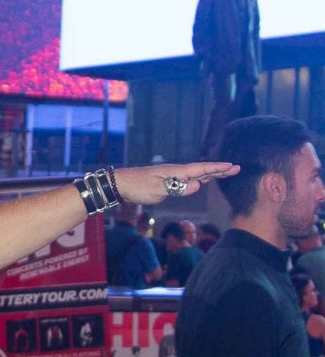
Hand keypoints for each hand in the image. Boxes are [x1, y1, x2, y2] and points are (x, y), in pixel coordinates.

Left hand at [113, 162, 238, 205]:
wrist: (120, 184)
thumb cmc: (137, 187)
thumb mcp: (157, 190)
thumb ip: (177, 188)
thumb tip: (197, 185)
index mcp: (175, 172)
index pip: (200, 169)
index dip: (217, 168)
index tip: (232, 166)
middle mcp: (176, 171)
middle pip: (201, 170)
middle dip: (219, 169)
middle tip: (236, 168)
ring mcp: (171, 175)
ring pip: (196, 174)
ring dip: (211, 173)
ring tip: (226, 172)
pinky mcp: (167, 180)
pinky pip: (188, 178)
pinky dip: (199, 178)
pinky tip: (203, 180)